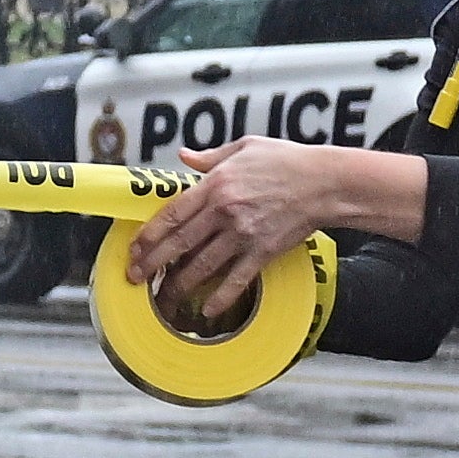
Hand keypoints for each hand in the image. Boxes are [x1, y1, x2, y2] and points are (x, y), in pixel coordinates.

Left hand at [129, 137, 378, 331]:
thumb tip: (184, 156)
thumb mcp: (245, 147)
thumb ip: (209, 157)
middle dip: (153, 263)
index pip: (171, 214)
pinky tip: (208, 310)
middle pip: (179, 243)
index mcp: (215, 185)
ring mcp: (243, 234)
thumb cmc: (287, 161)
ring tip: (163, 297)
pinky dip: (221, 297)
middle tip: (135, 278)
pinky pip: (237, 279)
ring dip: (179, 284)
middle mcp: (224, 211)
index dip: (148, 234)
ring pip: (202, 265)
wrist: (324, 182)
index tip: (134, 249)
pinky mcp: (263, 251)